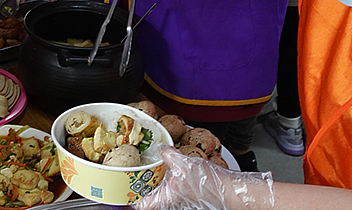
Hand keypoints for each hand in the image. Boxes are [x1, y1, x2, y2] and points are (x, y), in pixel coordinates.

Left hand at [135, 146, 274, 209]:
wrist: (233, 190)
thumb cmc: (210, 186)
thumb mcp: (182, 163)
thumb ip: (167, 155)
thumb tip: (161, 148)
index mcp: (163, 200)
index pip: (138, 203)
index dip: (126, 195)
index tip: (118, 185)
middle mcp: (170, 202)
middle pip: (147, 195)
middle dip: (139, 183)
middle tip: (130, 170)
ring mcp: (179, 199)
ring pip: (160, 190)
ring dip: (154, 179)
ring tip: (148, 165)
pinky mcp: (188, 194)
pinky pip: (172, 186)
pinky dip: (167, 176)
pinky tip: (169, 165)